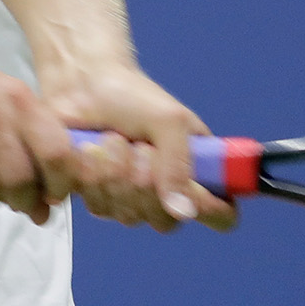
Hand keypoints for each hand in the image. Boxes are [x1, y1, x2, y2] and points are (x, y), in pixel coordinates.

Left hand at [46, 67, 238, 233]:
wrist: (83, 85)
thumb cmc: (132, 96)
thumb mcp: (167, 119)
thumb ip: (178, 162)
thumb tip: (183, 211)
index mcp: (197, 172)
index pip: (222, 214)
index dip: (212, 211)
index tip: (194, 193)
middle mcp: (166, 194)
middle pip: (164, 221)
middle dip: (145, 179)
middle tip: (139, 144)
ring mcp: (130, 200)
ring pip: (125, 212)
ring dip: (113, 169)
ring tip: (111, 137)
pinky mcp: (97, 198)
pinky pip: (95, 205)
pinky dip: (89, 172)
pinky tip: (87, 150)